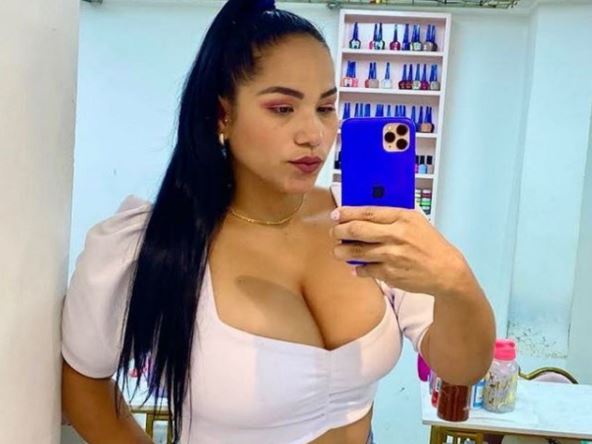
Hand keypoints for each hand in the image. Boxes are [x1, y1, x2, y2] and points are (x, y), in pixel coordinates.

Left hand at [329, 206, 467, 295]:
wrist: (446, 270)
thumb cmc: (429, 243)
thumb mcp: (415, 221)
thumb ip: (391, 216)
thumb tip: (362, 214)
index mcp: (402, 218)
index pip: (367, 212)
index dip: (347, 213)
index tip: (336, 215)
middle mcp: (395, 235)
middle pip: (356, 230)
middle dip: (339, 231)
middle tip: (335, 233)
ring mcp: (391, 256)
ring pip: (356, 252)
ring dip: (341, 251)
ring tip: (338, 251)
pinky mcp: (390, 274)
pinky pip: (364, 270)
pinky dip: (357, 268)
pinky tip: (356, 266)